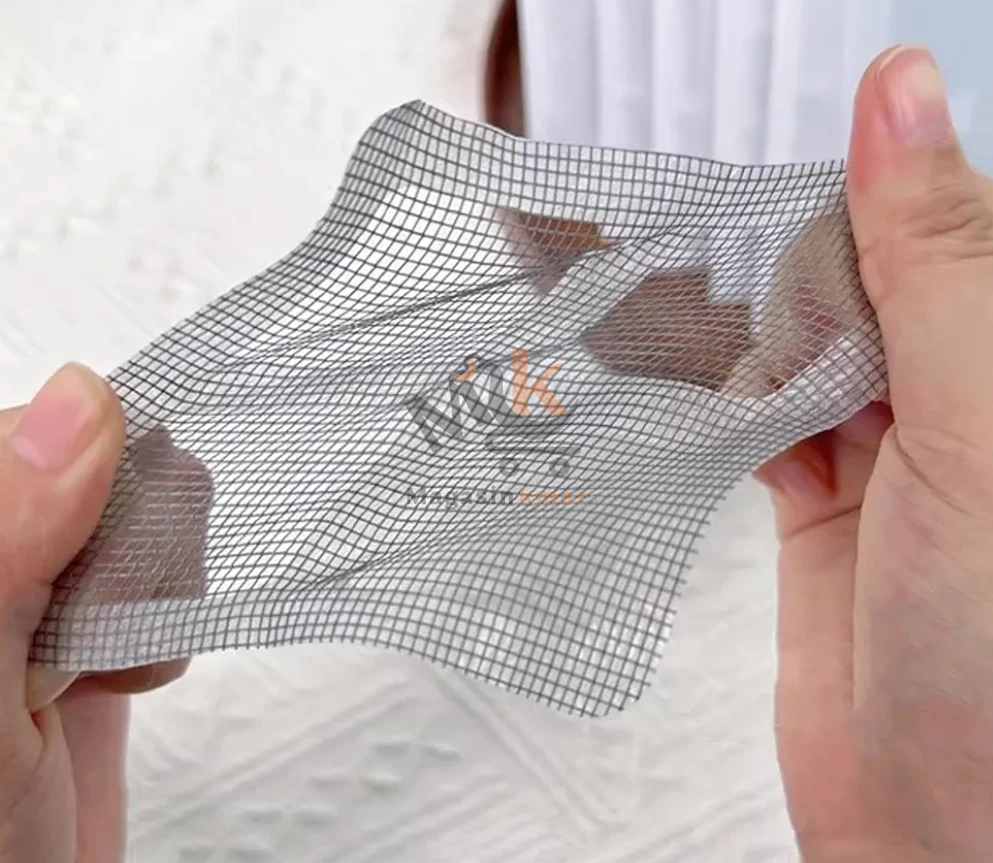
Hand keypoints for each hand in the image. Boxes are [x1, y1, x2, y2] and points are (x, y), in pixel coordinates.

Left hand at [0, 364, 186, 862]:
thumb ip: (5, 546)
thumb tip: (80, 405)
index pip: (30, 433)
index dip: (81, 489)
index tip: (85, 576)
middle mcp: (3, 559)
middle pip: (97, 470)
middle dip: (122, 553)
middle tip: (82, 638)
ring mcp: (36, 591)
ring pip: (138, 516)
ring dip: (148, 592)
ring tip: (99, 668)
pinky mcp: (81, 624)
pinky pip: (156, 569)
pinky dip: (165, 615)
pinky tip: (122, 671)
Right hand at [764, 46, 992, 860]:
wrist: (934, 831)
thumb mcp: (983, 427)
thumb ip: (939, 265)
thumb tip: (902, 99)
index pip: (961, 226)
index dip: (892, 180)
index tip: (813, 139)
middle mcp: (972, 400)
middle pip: (882, 280)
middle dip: (813, 257)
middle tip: (731, 227)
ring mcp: (901, 454)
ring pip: (821, 346)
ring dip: (767, 331)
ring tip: (707, 304)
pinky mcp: (827, 504)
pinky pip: (774, 418)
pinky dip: (738, 399)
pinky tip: (717, 388)